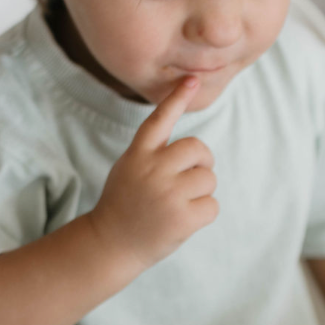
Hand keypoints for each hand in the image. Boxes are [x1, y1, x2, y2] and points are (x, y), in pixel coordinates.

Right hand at [89, 77, 218, 270]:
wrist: (111, 243)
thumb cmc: (126, 204)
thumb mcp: (129, 169)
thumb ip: (154, 154)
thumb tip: (196, 151)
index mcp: (138, 154)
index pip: (159, 120)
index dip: (177, 98)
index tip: (193, 80)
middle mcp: (152, 170)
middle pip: (199, 149)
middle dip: (203, 163)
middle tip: (191, 178)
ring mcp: (167, 194)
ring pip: (209, 179)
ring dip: (202, 191)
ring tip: (180, 203)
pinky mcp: (182, 218)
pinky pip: (213, 205)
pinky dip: (205, 213)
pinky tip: (185, 220)